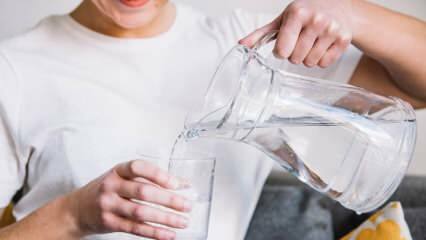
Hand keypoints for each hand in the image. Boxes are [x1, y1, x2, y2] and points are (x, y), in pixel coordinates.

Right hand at [67, 160, 190, 239]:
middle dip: (168, 199)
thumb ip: (152, 179)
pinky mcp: (109, 223)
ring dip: (165, 218)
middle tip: (187, 205)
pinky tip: (168, 234)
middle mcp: (111, 186)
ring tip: (183, 221)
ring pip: (141, 212)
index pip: (138, 168)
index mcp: (118, 171)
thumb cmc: (108, 190)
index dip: (158, 175)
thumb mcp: (125, 178)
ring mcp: (108, 205)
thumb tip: (183, 184)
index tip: (176, 184)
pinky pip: (135, 229)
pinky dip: (154, 232)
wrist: (77, 209)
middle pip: (143, 192)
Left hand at [240, 0, 352, 67]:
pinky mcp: (344, 40)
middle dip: (294, 55)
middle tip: (299, 42)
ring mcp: (332, 30)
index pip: (282, 50)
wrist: (339, 6)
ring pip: (309, 63)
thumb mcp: (282, 19)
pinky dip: (320, 59)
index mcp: (298, 14)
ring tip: (310, 43)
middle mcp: (316, 20)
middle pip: (295, 59)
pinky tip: (322, 46)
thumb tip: (241, 46)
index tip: (285, 43)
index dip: (281, 51)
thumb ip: (260, 34)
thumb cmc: (305, 13)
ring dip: (306, 58)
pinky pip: (324, 64)